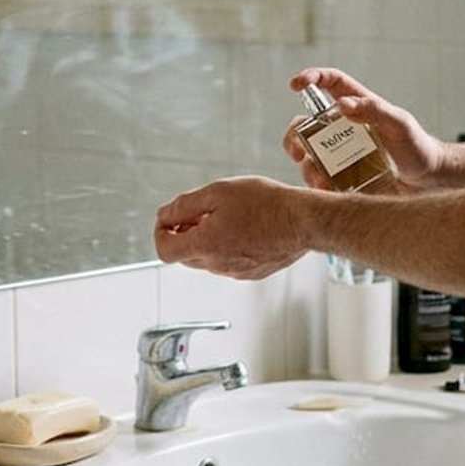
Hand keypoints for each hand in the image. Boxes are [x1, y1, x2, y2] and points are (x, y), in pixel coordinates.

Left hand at [154, 176, 307, 279]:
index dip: (161, 232)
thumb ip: (184, 205)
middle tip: (202, 210)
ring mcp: (234, 272)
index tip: (170, 218)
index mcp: (205, 245)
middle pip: (184, 254)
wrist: (303, 221)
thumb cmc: (266, 203)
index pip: (164, 251)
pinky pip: (226, 262)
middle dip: (184, 232)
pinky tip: (243, 227)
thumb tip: (164, 215)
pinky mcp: (250, 274)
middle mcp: (217, 265)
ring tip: (227, 215)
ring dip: (206, 239)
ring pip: (206, 259)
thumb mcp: (218, 192)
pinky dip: (226, 247)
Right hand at [284, 67, 445, 189]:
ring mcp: (340, 153)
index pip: (330, 83)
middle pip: (306, 124)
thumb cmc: (417, 145)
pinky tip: (327, 191)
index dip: (311, 78)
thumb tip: (341, 104)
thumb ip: (374, 109)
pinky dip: (316, 185)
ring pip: (308, 155)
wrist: (427, 182)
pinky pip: (319, 179)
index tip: (295, 84)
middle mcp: (343, 128)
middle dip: (293, 135)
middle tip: (297, 150)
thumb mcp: (399, 123)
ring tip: (320, 180)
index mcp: (357, 106)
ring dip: (306, 166)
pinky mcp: (342, 177)